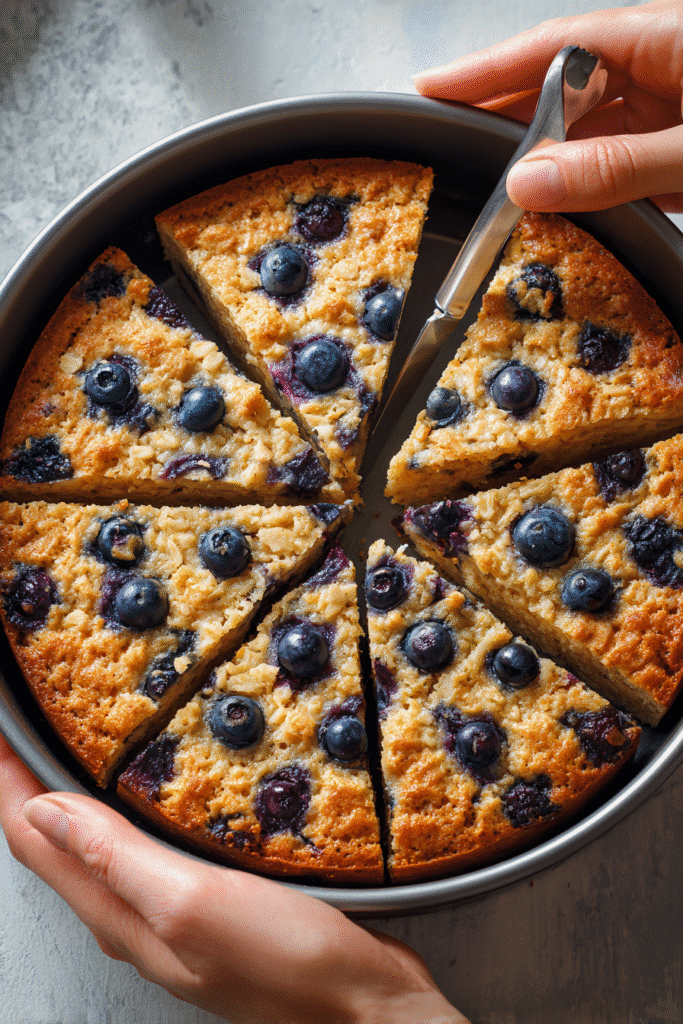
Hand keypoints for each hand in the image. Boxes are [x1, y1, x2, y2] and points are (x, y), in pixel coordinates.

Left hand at [0, 736, 468, 1023]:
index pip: (34, 840)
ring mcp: (171, 908)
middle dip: (29, 782)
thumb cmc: (286, 965)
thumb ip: (117, 859)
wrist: (361, 1007)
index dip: (8, 780)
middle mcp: (133, 914)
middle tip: (28, 725)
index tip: (2, 726)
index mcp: (119, 914)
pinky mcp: (208, 898)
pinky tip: (151, 784)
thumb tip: (45, 810)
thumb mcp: (193, 905)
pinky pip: (147, 846)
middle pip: (56, 842)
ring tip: (72, 740)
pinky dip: (129, 807)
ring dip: (75, 791)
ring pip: (99, 842)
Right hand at [414, 1, 682, 211]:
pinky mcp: (679, 158)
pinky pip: (619, 168)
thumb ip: (618, 166)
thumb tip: (530, 181)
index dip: (487, 69)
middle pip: (563, 89)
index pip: (554, 47)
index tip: (433, 89)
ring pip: (589, 133)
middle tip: (452, 150)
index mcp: (667, 36)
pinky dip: (584, 191)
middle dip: (506, 120)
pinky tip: (554, 210)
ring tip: (497, 193)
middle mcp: (664, 67)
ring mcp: (673, 112)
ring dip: (545, 163)